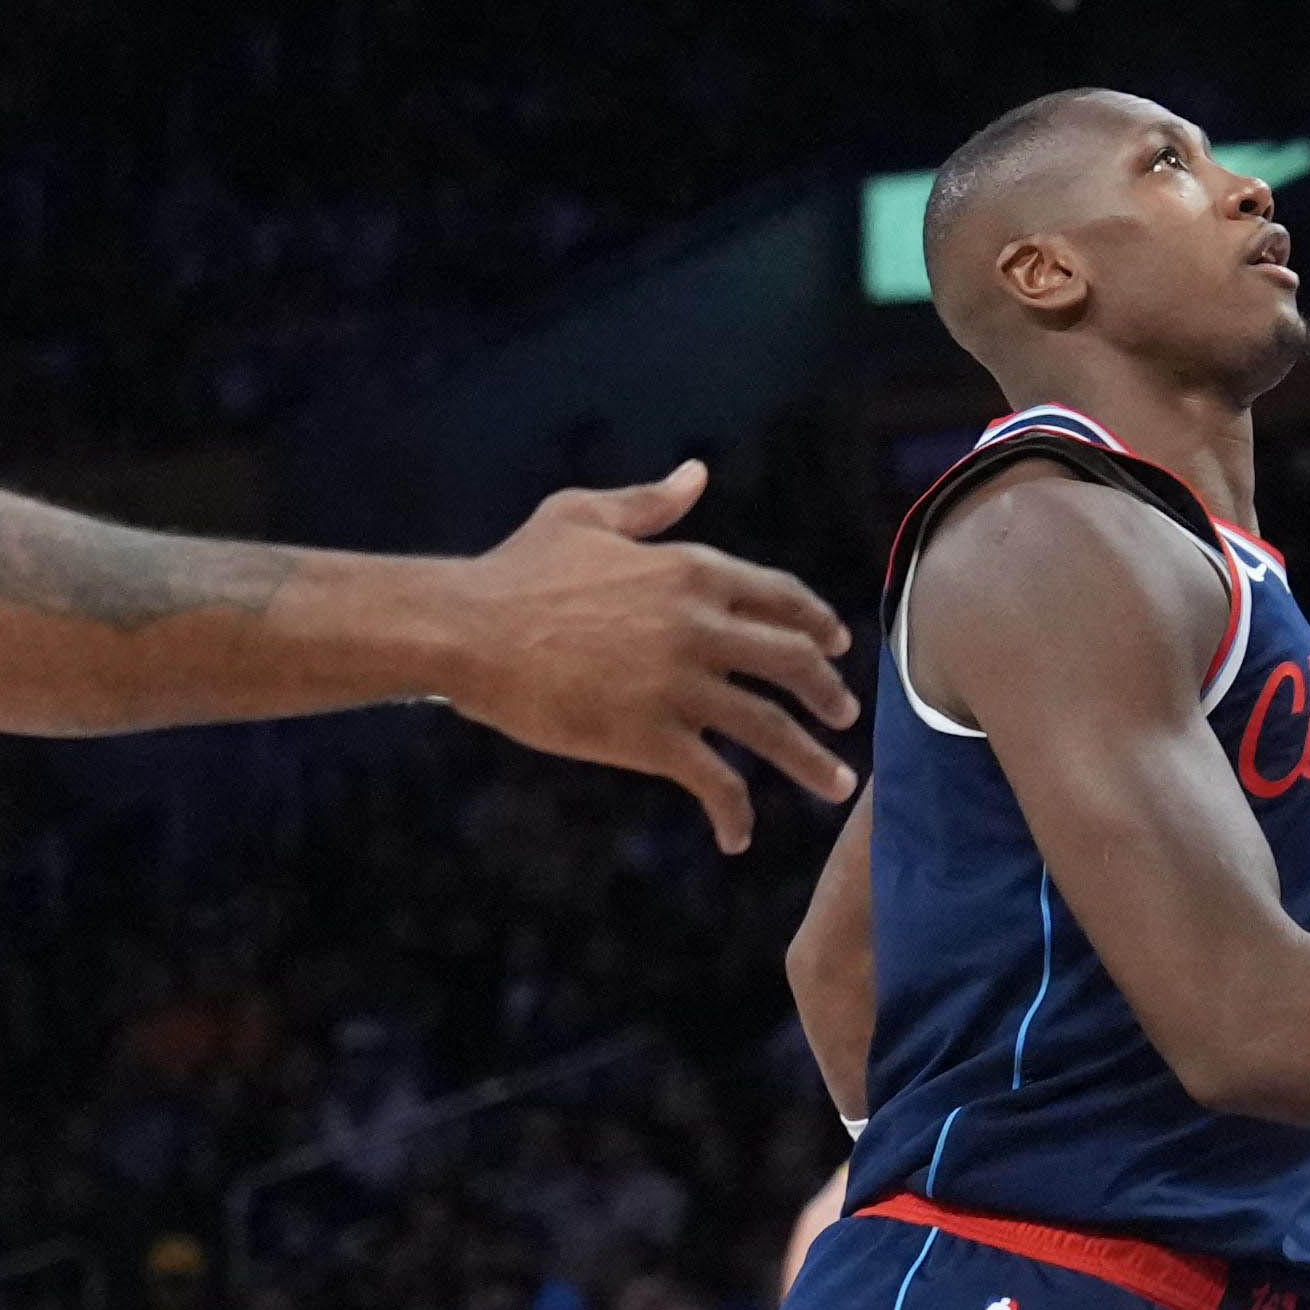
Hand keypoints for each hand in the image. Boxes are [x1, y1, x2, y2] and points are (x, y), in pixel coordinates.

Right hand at [428, 466, 866, 842]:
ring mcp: (678, 683)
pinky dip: (734, 811)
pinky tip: (737, 835)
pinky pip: (713, 780)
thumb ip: (650, 502)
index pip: (781, 597)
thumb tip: (696, 474)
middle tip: (845, 714)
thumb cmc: (515, 570)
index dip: (816, 624)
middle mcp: (700, 625)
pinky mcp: (648, 736)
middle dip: (828, 692)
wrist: (464, 629)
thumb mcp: (586, 516)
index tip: (836, 646)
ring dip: (811, 761)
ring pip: (770, 727)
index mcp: (693, 570)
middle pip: (792, 662)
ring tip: (838, 786)